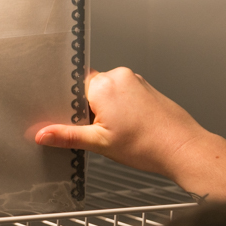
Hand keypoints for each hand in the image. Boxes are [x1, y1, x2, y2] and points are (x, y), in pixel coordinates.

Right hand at [36, 67, 225, 200]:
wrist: (183, 149)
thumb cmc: (148, 145)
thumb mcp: (99, 143)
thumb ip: (67, 136)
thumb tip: (42, 134)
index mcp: (104, 85)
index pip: (73, 87)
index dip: (70, 105)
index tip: (70, 119)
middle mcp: (120, 76)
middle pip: (89, 89)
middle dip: (88, 110)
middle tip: (96, 132)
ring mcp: (135, 81)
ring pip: (107, 92)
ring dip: (105, 111)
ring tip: (116, 133)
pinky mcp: (146, 88)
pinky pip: (122, 94)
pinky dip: (120, 110)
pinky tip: (127, 129)